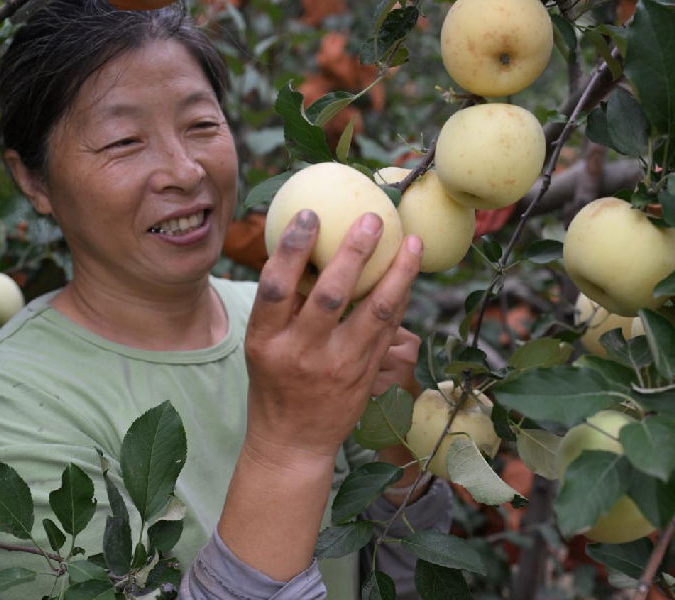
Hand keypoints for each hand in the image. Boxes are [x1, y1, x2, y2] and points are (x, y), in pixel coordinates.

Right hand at [243, 209, 422, 466]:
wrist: (293, 441)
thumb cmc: (275, 382)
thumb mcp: (262, 345)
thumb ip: (281, 305)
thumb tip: (304, 245)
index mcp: (266, 340)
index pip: (276, 287)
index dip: (292, 248)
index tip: (311, 215)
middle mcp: (301, 352)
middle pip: (330, 295)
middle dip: (355, 252)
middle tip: (373, 218)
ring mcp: (337, 366)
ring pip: (374, 312)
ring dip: (398, 273)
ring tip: (412, 242)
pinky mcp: (366, 376)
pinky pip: (389, 330)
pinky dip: (401, 298)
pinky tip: (410, 274)